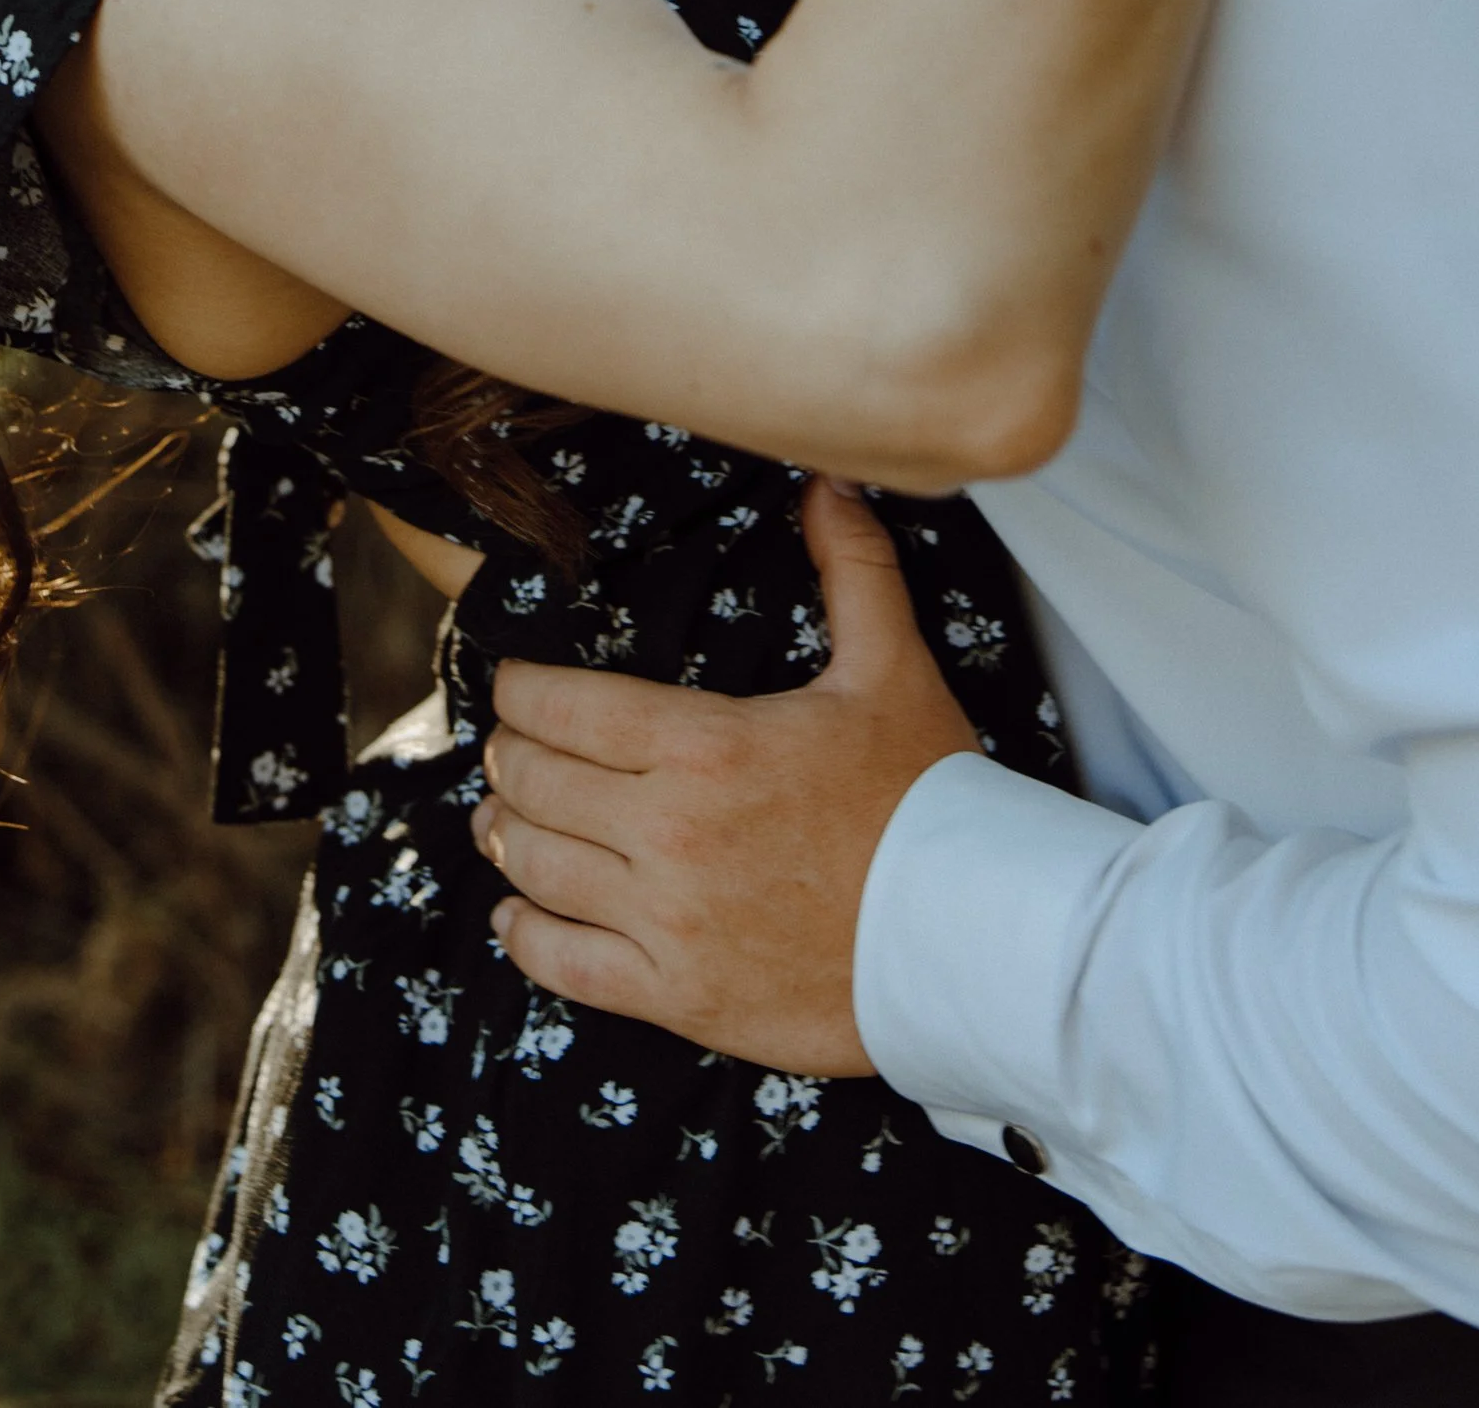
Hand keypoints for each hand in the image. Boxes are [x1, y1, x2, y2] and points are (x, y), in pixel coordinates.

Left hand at [471, 479, 978, 1074]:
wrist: (977, 947)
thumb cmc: (932, 804)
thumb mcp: (893, 670)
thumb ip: (853, 570)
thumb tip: (832, 482)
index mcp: (704, 745)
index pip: (559, 705)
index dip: (520, 691)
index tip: (517, 688)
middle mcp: (669, 831)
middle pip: (534, 781)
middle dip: (512, 756)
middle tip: (512, 749)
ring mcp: (668, 920)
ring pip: (534, 866)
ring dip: (507, 835)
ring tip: (501, 819)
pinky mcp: (680, 996)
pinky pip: (561, 963)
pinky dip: (525, 932)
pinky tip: (518, 911)